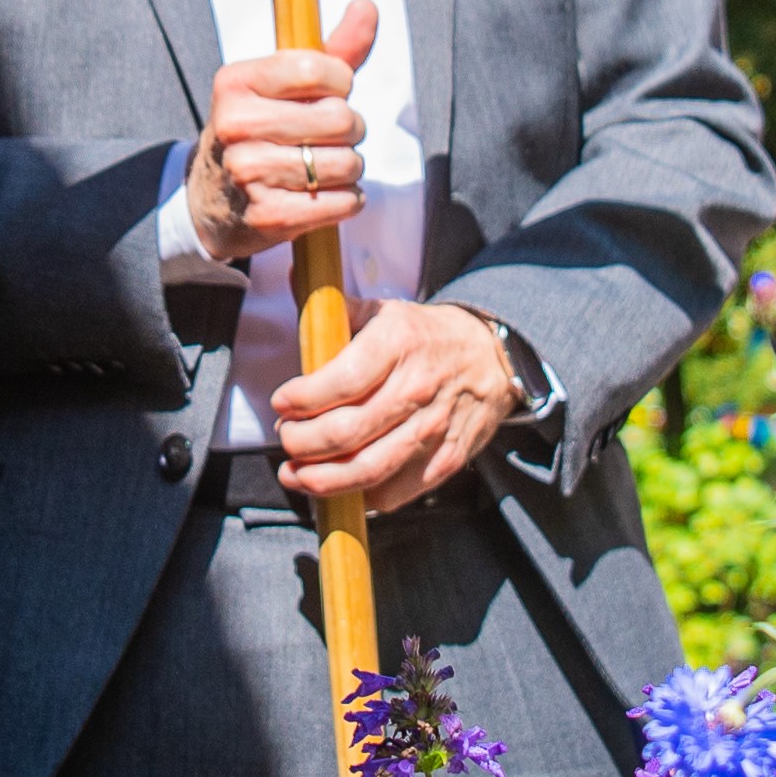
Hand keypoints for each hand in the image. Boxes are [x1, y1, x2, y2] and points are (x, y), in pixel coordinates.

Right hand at [183, 0, 379, 265]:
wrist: (212, 200)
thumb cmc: (262, 131)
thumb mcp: (283, 86)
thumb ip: (332, 49)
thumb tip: (367, 5)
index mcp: (237, 82)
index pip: (318, 69)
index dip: (341, 83)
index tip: (331, 92)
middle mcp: (235, 125)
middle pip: (341, 119)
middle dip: (351, 129)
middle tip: (331, 137)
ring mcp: (248, 173)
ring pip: (346, 163)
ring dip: (350, 167)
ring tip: (326, 167)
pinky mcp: (268, 215)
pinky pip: (343, 202)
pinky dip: (348, 200)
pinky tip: (326, 194)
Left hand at [272, 297, 519, 515]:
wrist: (494, 358)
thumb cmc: (427, 336)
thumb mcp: (386, 311)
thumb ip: (337, 309)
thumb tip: (296, 280)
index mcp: (398, 343)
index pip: (341, 381)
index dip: (302, 399)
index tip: (281, 403)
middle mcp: (417, 388)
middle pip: (348, 432)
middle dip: (302, 443)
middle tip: (286, 439)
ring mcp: (434, 428)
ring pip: (369, 469)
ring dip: (322, 480)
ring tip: (296, 475)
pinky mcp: (445, 460)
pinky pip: (395, 491)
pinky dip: (360, 496)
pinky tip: (337, 486)